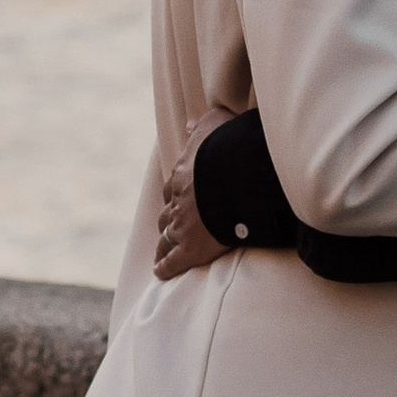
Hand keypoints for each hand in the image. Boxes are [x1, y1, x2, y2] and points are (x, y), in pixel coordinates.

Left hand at [153, 105, 237, 281]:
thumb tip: (190, 123)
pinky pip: (173, 261)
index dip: (177, 195)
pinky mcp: (191, 248)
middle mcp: (178, 201)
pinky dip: (165, 267)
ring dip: (162, 245)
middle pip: (167, 214)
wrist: (236, 176)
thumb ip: (203, 124)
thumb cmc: (230, 147)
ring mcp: (182, 226)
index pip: (174, 187)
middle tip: (170, 228)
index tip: (179, 200)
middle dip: (168, 221)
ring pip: (165, 238)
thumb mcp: (217, 124)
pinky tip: (160, 272)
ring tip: (161, 253)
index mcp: (183, 175)